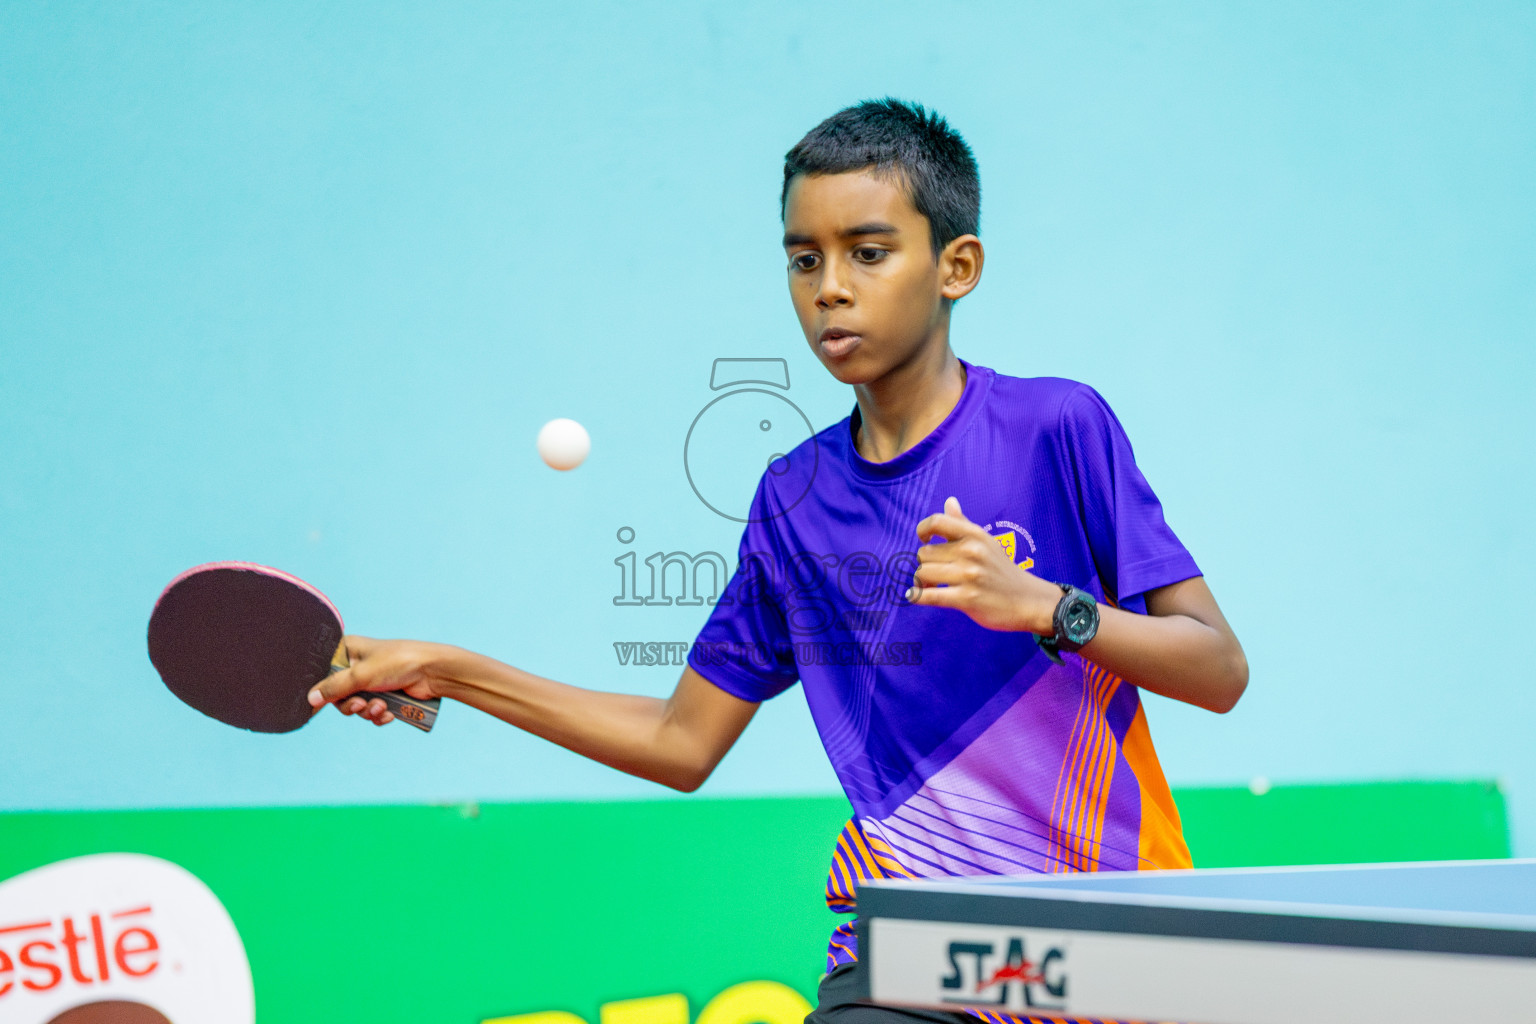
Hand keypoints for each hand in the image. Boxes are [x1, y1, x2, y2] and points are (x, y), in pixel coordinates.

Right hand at [307, 636, 447, 726]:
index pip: (323, 671)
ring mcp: (371, 680)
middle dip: (350, 705)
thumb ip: (334, 688)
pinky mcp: (385, 694)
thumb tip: (310, 699)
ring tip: (380, 707)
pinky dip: (378, 715)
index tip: (320, 702)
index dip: (322, 688)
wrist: (433, 672)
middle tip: (361, 705)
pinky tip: (388, 714)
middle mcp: (357, 665)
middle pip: (338, 694)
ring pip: (356, 705)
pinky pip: (371, 711)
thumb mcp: (361, 675)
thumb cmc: (398, 662)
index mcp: (348, 650)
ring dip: (367, 711)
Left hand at [907, 496, 1063, 634]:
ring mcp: (969, 575)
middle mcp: (971, 551)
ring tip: (930, 586)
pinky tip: (914, 596)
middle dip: (924, 564)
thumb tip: (949, 501)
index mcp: (975, 535)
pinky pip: (928, 596)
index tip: (924, 540)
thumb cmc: (1002, 570)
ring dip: (921, 582)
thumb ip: (963, 523)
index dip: (923, 529)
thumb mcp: (986, 542)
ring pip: (923, 573)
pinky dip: (916, 596)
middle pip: (924, 553)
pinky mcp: (966, 599)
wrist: (1028, 600)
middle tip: (933, 573)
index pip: (937, 521)